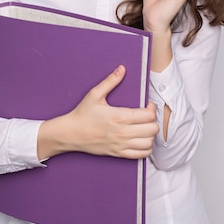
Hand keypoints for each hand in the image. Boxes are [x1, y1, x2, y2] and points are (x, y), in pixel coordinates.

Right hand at [37, 65, 157, 159]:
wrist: (71, 133)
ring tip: (144, 128)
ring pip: (149, 143)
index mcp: (120, 116)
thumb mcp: (95, 94)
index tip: (147, 105)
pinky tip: (140, 140)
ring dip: (150, 135)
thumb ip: (110, 81)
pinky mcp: (118, 153)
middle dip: (153, 121)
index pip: (149, 115)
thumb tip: (122, 69)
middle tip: (146, 116)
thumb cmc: (82, 114)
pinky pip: (141, 155)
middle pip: (152, 129)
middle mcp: (123, 132)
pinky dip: (145, 148)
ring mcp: (121, 144)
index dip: (151, 108)